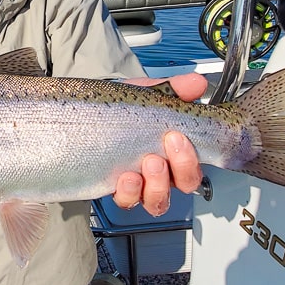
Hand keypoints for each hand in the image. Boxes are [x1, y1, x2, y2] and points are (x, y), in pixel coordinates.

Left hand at [111, 73, 207, 215]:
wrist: (86, 110)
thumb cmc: (121, 105)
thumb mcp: (148, 92)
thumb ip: (175, 88)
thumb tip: (197, 83)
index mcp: (174, 150)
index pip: (194, 165)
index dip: (192, 158)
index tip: (179, 135)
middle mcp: (161, 171)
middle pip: (185, 184)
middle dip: (181, 166)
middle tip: (168, 143)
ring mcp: (140, 182)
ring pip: (159, 200)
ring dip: (158, 184)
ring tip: (149, 162)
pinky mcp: (117, 188)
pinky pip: (128, 201)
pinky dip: (129, 192)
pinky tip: (125, 177)